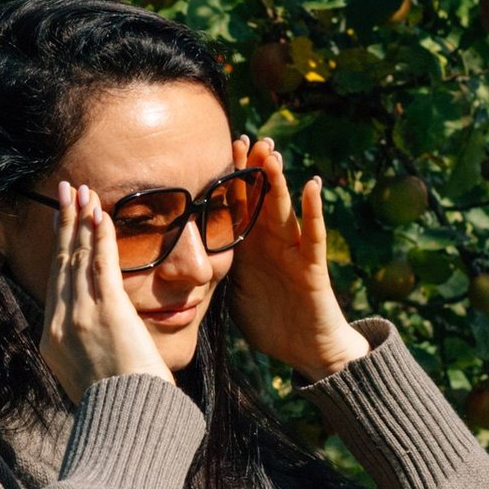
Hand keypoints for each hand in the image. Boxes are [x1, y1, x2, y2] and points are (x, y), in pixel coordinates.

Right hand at [39, 180, 167, 401]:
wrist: (127, 422)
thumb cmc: (117, 408)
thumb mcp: (88, 381)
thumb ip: (84, 356)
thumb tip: (93, 349)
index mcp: (50, 341)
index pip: (55, 283)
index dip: (59, 248)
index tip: (63, 223)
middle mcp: (60, 323)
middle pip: (61, 263)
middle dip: (64, 223)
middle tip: (65, 192)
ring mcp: (81, 316)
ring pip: (77, 258)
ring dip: (81, 220)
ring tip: (82, 191)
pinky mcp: (109, 312)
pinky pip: (101, 265)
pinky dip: (100, 236)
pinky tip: (101, 214)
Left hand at [227, 134, 369, 379]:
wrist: (307, 351)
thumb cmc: (271, 321)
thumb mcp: (233, 292)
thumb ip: (214, 270)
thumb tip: (175, 261)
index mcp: (250, 249)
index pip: (238, 207)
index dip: (228, 181)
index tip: (217, 150)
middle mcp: (272, 244)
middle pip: (261, 200)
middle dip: (253, 170)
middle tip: (245, 138)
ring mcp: (294, 253)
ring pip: (283, 210)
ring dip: (278, 182)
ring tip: (270, 154)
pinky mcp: (312, 268)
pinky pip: (313, 235)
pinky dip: (313, 210)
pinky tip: (311, 185)